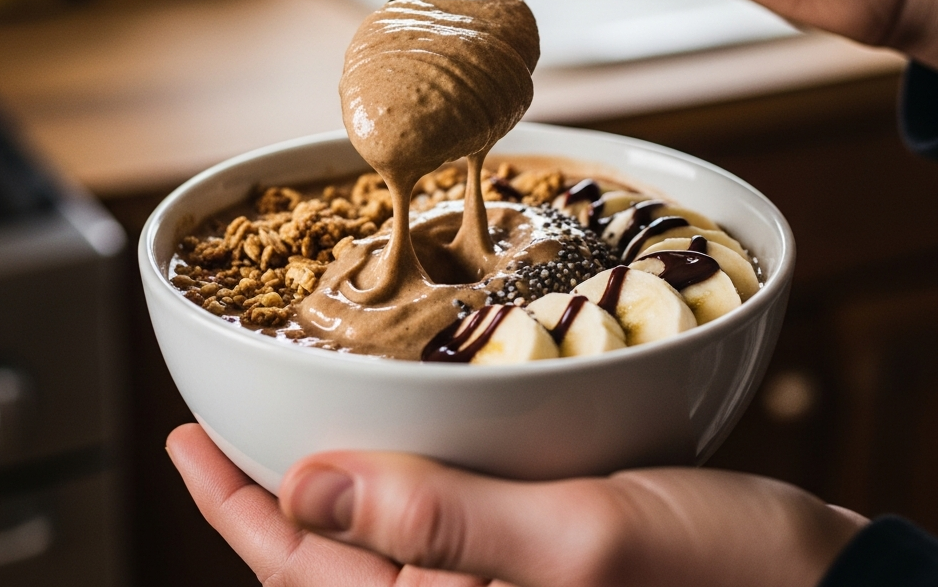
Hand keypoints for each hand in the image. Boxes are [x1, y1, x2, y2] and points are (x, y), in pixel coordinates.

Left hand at [167, 423, 864, 586]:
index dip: (233, 511)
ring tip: (283, 430)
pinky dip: (397, 482)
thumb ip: (442, 524)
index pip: (306, 577)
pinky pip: (433, 530)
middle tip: (217, 430)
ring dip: (326, 486)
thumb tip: (301, 487)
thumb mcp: (581, 542)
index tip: (185, 441)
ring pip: (375, 546)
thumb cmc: (719, 575)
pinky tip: (390, 445)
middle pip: (328, 562)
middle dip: (264, 497)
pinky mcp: (530, 563)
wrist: (817, 586)